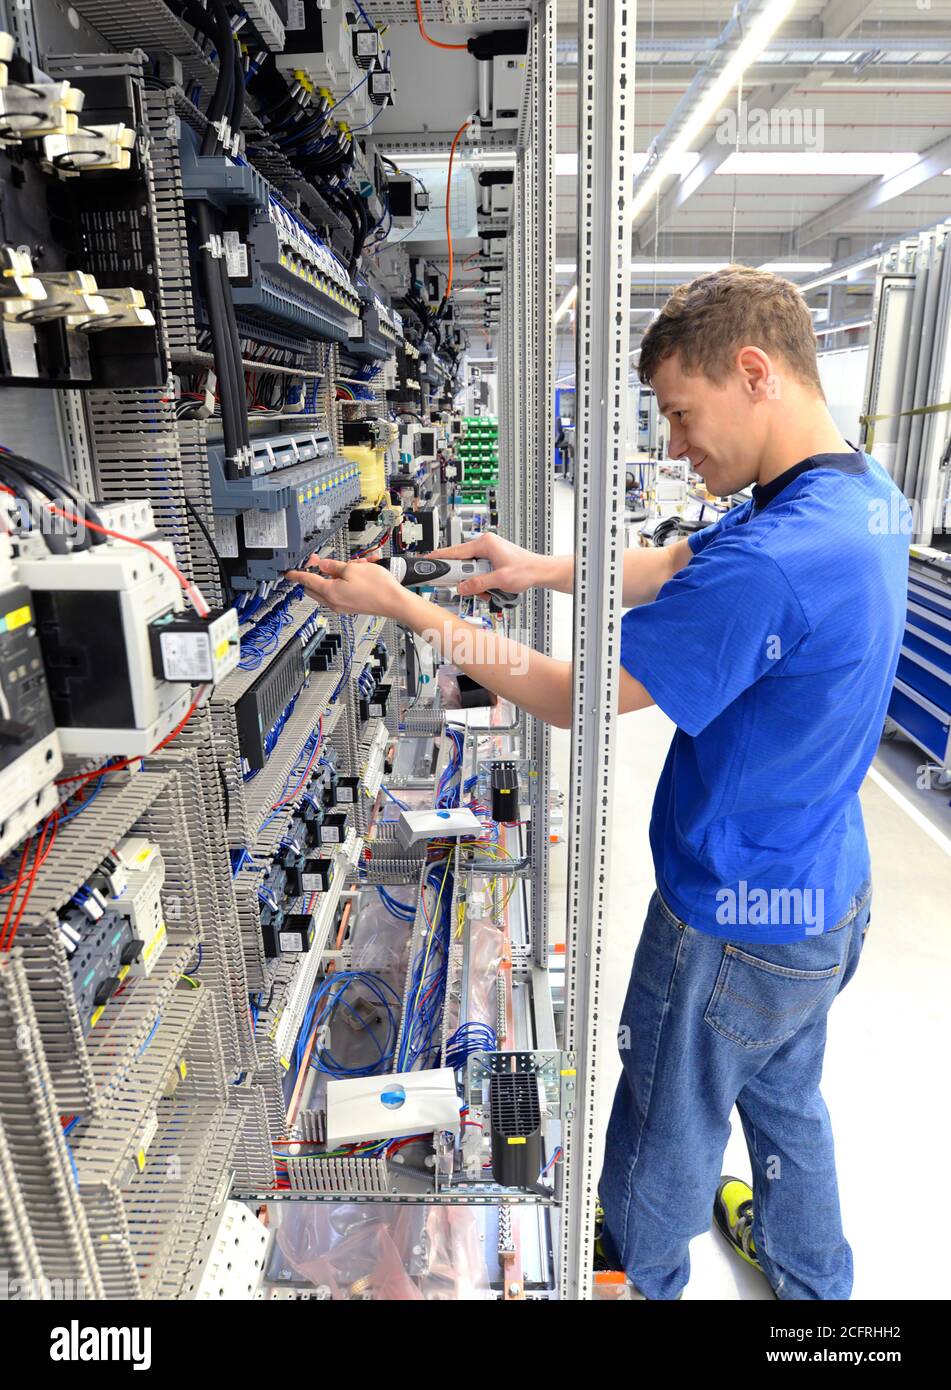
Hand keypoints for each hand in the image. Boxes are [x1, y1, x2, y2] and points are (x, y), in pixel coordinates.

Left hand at [286, 556, 409, 620]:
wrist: (395, 603)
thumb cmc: (378, 587)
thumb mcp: (352, 568)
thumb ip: (333, 566)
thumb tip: (322, 565)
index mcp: (330, 592)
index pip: (307, 581)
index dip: (296, 574)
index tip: (288, 573)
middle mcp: (334, 602)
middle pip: (314, 587)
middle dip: (314, 573)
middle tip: (319, 561)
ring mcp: (342, 606)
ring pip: (327, 589)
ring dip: (333, 576)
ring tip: (350, 565)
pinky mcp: (351, 606)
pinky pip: (339, 592)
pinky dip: (342, 582)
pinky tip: (356, 573)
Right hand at [427, 531, 537, 597]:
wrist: (540, 571)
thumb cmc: (527, 570)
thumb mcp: (500, 580)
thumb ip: (478, 584)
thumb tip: (461, 587)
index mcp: (485, 543)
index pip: (455, 551)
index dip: (440, 558)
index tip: (427, 563)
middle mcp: (485, 544)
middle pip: (462, 562)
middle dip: (464, 578)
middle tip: (467, 587)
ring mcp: (488, 552)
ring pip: (470, 570)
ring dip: (476, 583)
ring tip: (489, 588)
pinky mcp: (491, 560)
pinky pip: (478, 572)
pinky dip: (481, 582)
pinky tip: (491, 587)